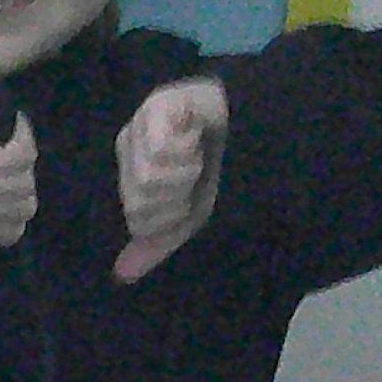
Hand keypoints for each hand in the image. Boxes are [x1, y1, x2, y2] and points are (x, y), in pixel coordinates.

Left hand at [115, 76, 228, 280]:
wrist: (259, 125)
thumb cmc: (223, 171)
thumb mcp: (190, 216)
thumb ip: (155, 243)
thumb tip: (122, 274)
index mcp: (131, 176)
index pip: (138, 221)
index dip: (172, 218)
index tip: (192, 197)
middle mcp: (128, 150)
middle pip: (139, 204)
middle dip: (177, 198)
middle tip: (196, 174)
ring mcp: (139, 126)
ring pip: (148, 181)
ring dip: (185, 173)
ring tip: (198, 153)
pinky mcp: (154, 107)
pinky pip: (160, 152)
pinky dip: (187, 151)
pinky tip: (196, 135)